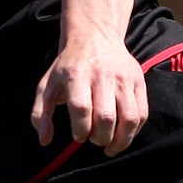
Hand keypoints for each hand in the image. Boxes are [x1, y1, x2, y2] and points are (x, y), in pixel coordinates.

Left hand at [30, 39, 146, 156]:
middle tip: (94, 139)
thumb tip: (45, 140)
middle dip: (99, 138)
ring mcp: (123, 78)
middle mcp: (103, 75)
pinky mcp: (138, 81)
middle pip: (106, 117)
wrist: (95, 36)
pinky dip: (134, 131)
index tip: (78, 135)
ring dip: (120, 140)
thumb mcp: (47, 85)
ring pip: (129, 118)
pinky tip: (122, 136)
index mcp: (77, 74)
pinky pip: (142, 113)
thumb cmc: (68, 67)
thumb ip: (40, 114)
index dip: (80, 130)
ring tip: (110, 146)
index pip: (81, 108)